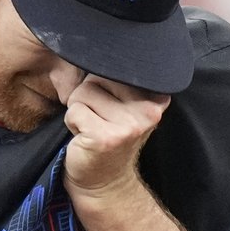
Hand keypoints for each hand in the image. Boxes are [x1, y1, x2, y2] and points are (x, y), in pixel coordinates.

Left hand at [58, 75, 169, 198]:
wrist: (105, 183)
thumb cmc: (109, 138)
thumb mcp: (125, 105)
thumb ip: (120, 80)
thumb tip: (96, 47)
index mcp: (156, 97)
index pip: (114, 66)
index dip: (102, 85)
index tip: (110, 108)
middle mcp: (148, 109)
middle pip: (96, 77)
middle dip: (89, 97)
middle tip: (99, 120)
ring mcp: (129, 125)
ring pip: (82, 93)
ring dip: (80, 111)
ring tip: (92, 128)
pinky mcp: (106, 137)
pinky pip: (74, 111)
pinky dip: (73, 124)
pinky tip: (85, 138)